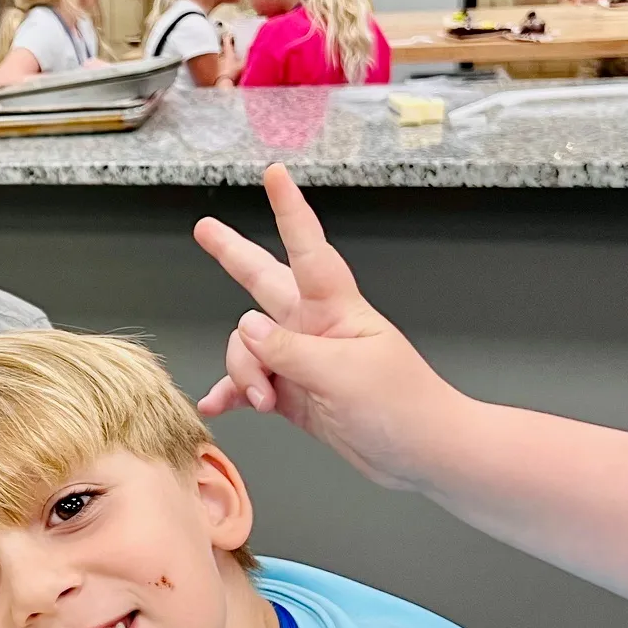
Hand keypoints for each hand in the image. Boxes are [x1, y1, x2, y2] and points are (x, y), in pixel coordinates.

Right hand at [190, 165, 465, 491]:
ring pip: (248, 346)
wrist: (423, 454)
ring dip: (244, 372)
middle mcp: (314, 326)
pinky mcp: (293, 392)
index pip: (308, 248)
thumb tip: (244, 328)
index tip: (274, 174)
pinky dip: (233, 395)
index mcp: (336, 309)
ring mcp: (301, 359)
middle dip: (233, 254)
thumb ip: (287, 350)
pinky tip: (218, 407)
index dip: (289, 210)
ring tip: (263, 399)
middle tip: (204, 230)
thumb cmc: (402, 407)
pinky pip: (249, 385)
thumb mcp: (342, 375)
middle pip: (263, 281)